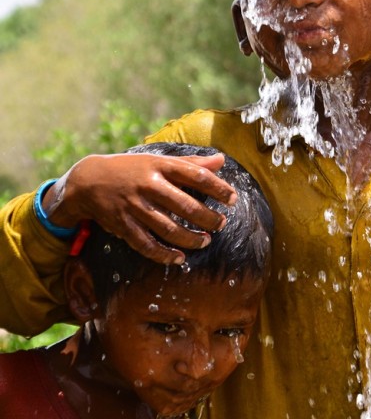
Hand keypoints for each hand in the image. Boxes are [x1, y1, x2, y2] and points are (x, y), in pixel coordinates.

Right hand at [42, 152, 236, 264]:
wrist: (90, 180)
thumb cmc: (133, 169)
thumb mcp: (159, 161)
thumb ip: (191, 163)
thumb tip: (221, 161)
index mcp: (160, 165)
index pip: (196, 175)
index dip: (218, 188)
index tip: (233, 199)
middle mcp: (148, 185)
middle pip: (185, 205)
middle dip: (207, 217)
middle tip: (221, 224)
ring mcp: (135, 206)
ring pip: (168, 228)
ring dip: (190, 238)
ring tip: (205, 241)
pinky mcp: (123, 225)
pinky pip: (146, 244)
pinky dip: (164, 254)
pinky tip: (179, 257)